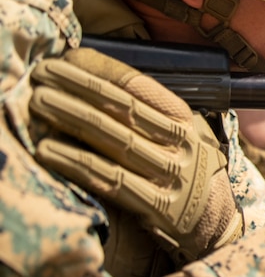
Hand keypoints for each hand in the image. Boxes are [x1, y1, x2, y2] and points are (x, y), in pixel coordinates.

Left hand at [29, 47, 240, 262]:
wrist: (214, 219)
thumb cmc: (187, 168)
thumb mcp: (185, 132)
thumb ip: (152, 112)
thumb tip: (100, 80)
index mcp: (185, 119)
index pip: (140, 86)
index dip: (102, 69)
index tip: (69, 56)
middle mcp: (180, 144)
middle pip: (123, 109)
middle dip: (79, 86)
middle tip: (44, 73)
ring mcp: (169, 175)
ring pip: (114, 140)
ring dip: (72, 118)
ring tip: (39, 103)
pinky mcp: (156, 206)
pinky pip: (110, 180)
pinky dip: (77, 163)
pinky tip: (48, 150)